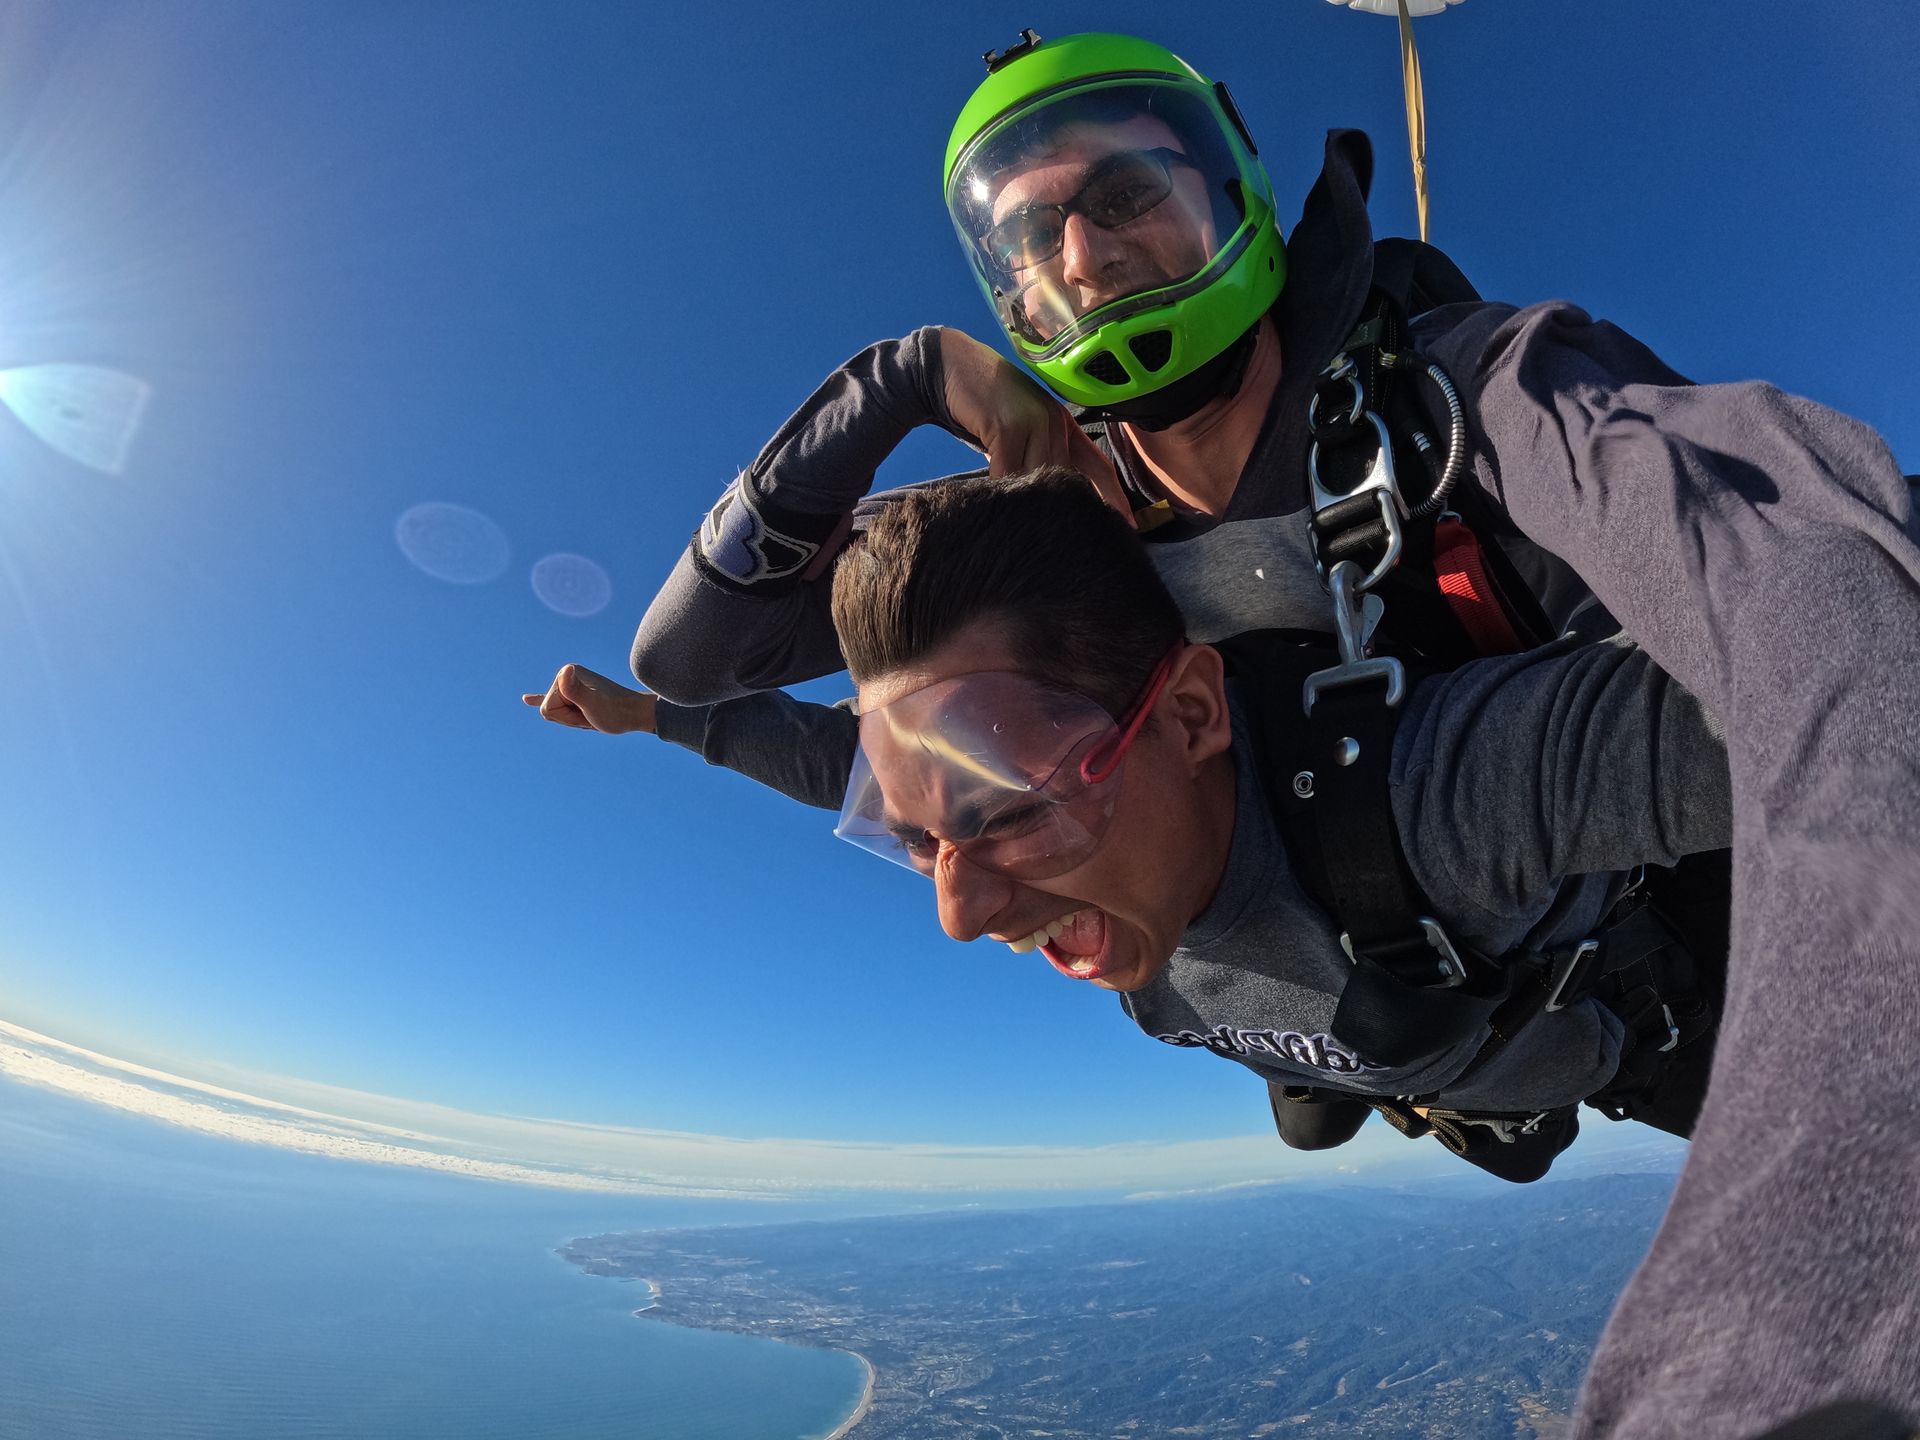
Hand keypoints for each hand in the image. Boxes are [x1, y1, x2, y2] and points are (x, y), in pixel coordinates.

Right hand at [522, 664, 657, 734]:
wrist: (634, 713)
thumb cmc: (615, 712)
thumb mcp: (594, 704)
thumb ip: (577, 690)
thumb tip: (566, 670)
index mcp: (567, 673)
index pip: (548, 708)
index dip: (567, 717)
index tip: (587, 712)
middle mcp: (567, 676)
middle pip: (551, 710)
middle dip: (570, 719)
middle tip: (591, 714)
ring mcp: (570, 685)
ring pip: (557, 714)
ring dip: (574, 720)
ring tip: (592, 714)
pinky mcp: (573, 694)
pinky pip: (551, 699)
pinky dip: (538, 700)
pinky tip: (527, 699)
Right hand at [937, 328, 1133, 525]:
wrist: (952, 367)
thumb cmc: (984, 407)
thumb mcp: (1019, 434)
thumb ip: (1036, 460)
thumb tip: (1047, 503)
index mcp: (1063, 424)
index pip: (1098, 464)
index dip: (1114, 495)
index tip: (1128, 525)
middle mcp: (1055, 421)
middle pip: (1067, 479)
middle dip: (1066, 510)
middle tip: (1061, 541)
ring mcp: (1033, 420)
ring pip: (1039, 477)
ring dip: (1030, 504)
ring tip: (1027, 531)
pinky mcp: (1007, 425)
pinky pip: (1008, 471)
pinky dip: (1002, 489)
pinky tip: (998, 506)